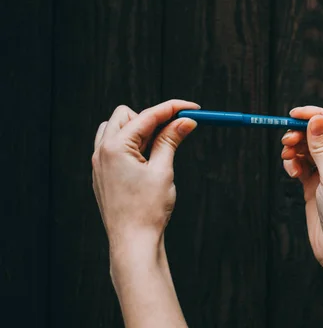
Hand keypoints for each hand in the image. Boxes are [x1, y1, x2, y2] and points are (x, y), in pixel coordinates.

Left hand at [91, 99, 199, 257]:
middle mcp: (102, 151)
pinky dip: (133, 145)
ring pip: (117, 129)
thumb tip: (185, 120)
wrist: (133, 244)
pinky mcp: (103, 175)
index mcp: (115, 147)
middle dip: (152, 117)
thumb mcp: (163, 170)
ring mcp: (99, 163)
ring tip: (161, 148)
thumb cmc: (148, 210)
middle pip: (126, 115)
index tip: (193, 108)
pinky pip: (114, 147)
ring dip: (140, 131)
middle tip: (177, 129)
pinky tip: (149, 161)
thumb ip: (171, 140)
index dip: (173, 108)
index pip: (147, 115)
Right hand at [280, 106, 322, 269]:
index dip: (316, 116)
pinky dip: (293, 164)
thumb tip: (317, 119)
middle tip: (286, 140)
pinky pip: (302, 165)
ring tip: (287, 157)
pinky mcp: (316, 185)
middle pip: (319, 134)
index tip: (294, 114)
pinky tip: (292, 172)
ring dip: (295, 149)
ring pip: (308, 149)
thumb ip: (322, 148)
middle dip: (301, 133)